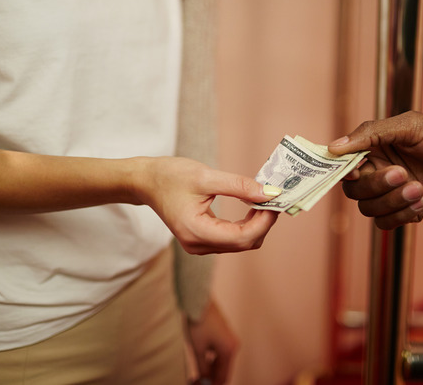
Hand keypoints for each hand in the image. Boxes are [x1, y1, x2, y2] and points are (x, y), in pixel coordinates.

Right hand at [136, 157, 279, 253]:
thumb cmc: (170, 176)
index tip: (277, 201)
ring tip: (264, 200)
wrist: (146, 181)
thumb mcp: (206, 176)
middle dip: (264, 223)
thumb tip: (269, 193)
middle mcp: (198, 245)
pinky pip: (232, 238)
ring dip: (257, 224)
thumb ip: (239, 186)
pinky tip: (251, 206)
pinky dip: (246, 224)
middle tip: (274, 198)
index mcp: (196, 232)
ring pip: (241, 242)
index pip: (242, 237)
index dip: (264, 221)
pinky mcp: (202, 239)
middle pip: (245, 243)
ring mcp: (200, 245)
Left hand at [185, 300, 237, 384]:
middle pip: (223, 369)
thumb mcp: (198, 349)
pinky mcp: (224, 334)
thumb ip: (202, 367)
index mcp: (229, 350)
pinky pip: (220, 352)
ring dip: (210, 368)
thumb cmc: (199, 324)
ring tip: (196, 373)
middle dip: (211, 377)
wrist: (199, 303)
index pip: (223, 376)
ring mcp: (230, 339)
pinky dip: (212, 358)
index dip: (212, 384)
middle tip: (197, 381)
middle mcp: (233, 345)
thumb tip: (203, 380)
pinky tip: (201, 359)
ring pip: (221, 361)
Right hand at [328, 111, 422, 229]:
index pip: (345, 163)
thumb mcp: (410, 126)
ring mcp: (394, 192)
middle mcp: (381, 169)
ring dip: (392, 201)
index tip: (353, 172)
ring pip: (368, 209)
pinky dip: (401, 215)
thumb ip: (371, 134)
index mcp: (377, 146)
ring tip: (419, 188)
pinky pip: (386, 223)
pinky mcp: (408, 211)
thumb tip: (333, 147)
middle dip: (375, 185)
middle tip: (402, 174)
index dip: (343, 170)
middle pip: (354, 189)